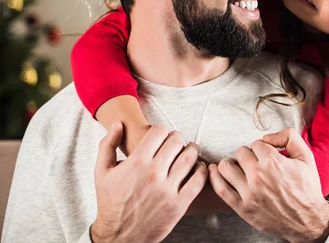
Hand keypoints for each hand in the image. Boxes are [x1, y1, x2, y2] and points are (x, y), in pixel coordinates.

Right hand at [91, 123, 207, 242]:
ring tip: (189, 151)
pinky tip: (197, 168)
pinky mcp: (179, 204)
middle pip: (177, 141)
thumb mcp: (102, 172)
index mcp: (136, 163)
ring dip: (192, 150)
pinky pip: (199, 179)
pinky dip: (202, 169)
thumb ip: (108, 144)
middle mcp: (153, 174)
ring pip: (190, 157)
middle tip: (176, 143)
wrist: (118, 236)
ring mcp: (168, 189)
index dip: (162, 130)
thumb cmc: (110, 201)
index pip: (160, 131)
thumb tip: (119, 123)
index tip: (161, 136)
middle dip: (177, 138)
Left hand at [209, 127, 328, 242]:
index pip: (256, 143)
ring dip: (231, 163)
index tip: (265, 155)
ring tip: (238, 167)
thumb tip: (268, 137)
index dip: (262, 148)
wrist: (308, 221)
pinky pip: (220, 188)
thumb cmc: (307, 190)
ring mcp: (249, 192)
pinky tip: (215, 171)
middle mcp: (259, 176)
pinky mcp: (242, 207)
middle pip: (240, 152)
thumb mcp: (306, 157)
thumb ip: (289, 137)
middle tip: (254, 163)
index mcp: (274, 162)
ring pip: (226, 167)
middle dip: (248, 155)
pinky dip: (214, 177)